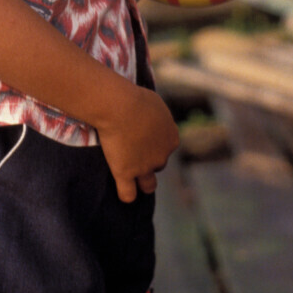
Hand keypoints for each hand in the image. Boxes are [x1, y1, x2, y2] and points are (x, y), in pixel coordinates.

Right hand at [96, 85, 179, 202]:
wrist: (120, 106)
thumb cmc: (135, 98)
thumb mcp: (154, 103)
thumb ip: (156, 117)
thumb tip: (151, 118)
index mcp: (172, 137)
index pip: (165, 147)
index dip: (153, 142)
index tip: (140, 135)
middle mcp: (162, 156)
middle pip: (158, 164)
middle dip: (148, 159)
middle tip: (131, 148)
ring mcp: (144, 167)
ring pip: (149, 185)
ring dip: (143, 182)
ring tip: (131, 177)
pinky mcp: (126, 173)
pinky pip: (128, 194)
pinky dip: (126, 194)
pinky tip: (122, 189)